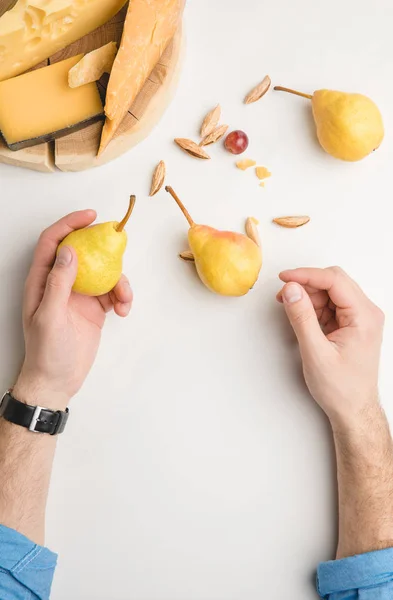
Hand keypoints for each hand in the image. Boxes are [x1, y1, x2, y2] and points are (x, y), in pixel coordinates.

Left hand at [13, 210, 132, 409]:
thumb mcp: (49, 315)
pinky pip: (112, 292)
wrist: (57, 380)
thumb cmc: (45, 351)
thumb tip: (70, 251)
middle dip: (102, 247)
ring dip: (118, 281)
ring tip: (123, 300)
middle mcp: (61, 283)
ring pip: (103, 273)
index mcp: (42, 280)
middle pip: (83, 252)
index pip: (53, 242)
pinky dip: (122, 297)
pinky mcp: (94, 308)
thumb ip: (59, 282)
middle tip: (118, 244)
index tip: (90, 216)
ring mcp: (79, 295)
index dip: (70, 225)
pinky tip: (123, 310)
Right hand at [277, 267, 383, 426]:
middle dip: (306, 285)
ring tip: (292, 313)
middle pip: (334, 282)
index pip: (334, 280)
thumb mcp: (316, 352)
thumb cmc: (341, 388)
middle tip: (285, 296)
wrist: (353, 410)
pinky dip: (314, 308)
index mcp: (364, 317)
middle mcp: (366, 313)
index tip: (284, 278)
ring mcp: (360, 318)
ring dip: (309, 297)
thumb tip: (291, 289)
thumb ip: (302, 317)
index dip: (306, 275)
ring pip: (330, 292)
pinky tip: (304, 320)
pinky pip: (331, 305)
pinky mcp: (352, 324)